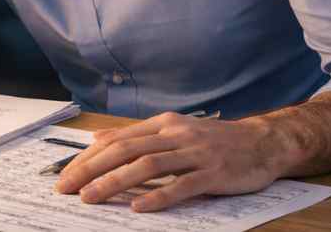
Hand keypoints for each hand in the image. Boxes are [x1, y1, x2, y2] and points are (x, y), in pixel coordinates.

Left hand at [55, 112, 285, 211]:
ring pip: (147, 166)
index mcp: (163, 124)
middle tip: (66, 188)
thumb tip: (97, 138)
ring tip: (91, 198)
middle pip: (125, 151)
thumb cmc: (214, 141)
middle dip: (91, 170)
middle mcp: (175, 134)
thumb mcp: (173, 130)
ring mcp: (195, 153)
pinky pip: (182, 185)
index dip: (87, 157)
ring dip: (115, 182)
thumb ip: (137, 136)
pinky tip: (139, 206)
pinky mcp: (214, 173)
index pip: (116, 140)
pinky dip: (158, 196)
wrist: (265, 142)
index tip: (65, 175)